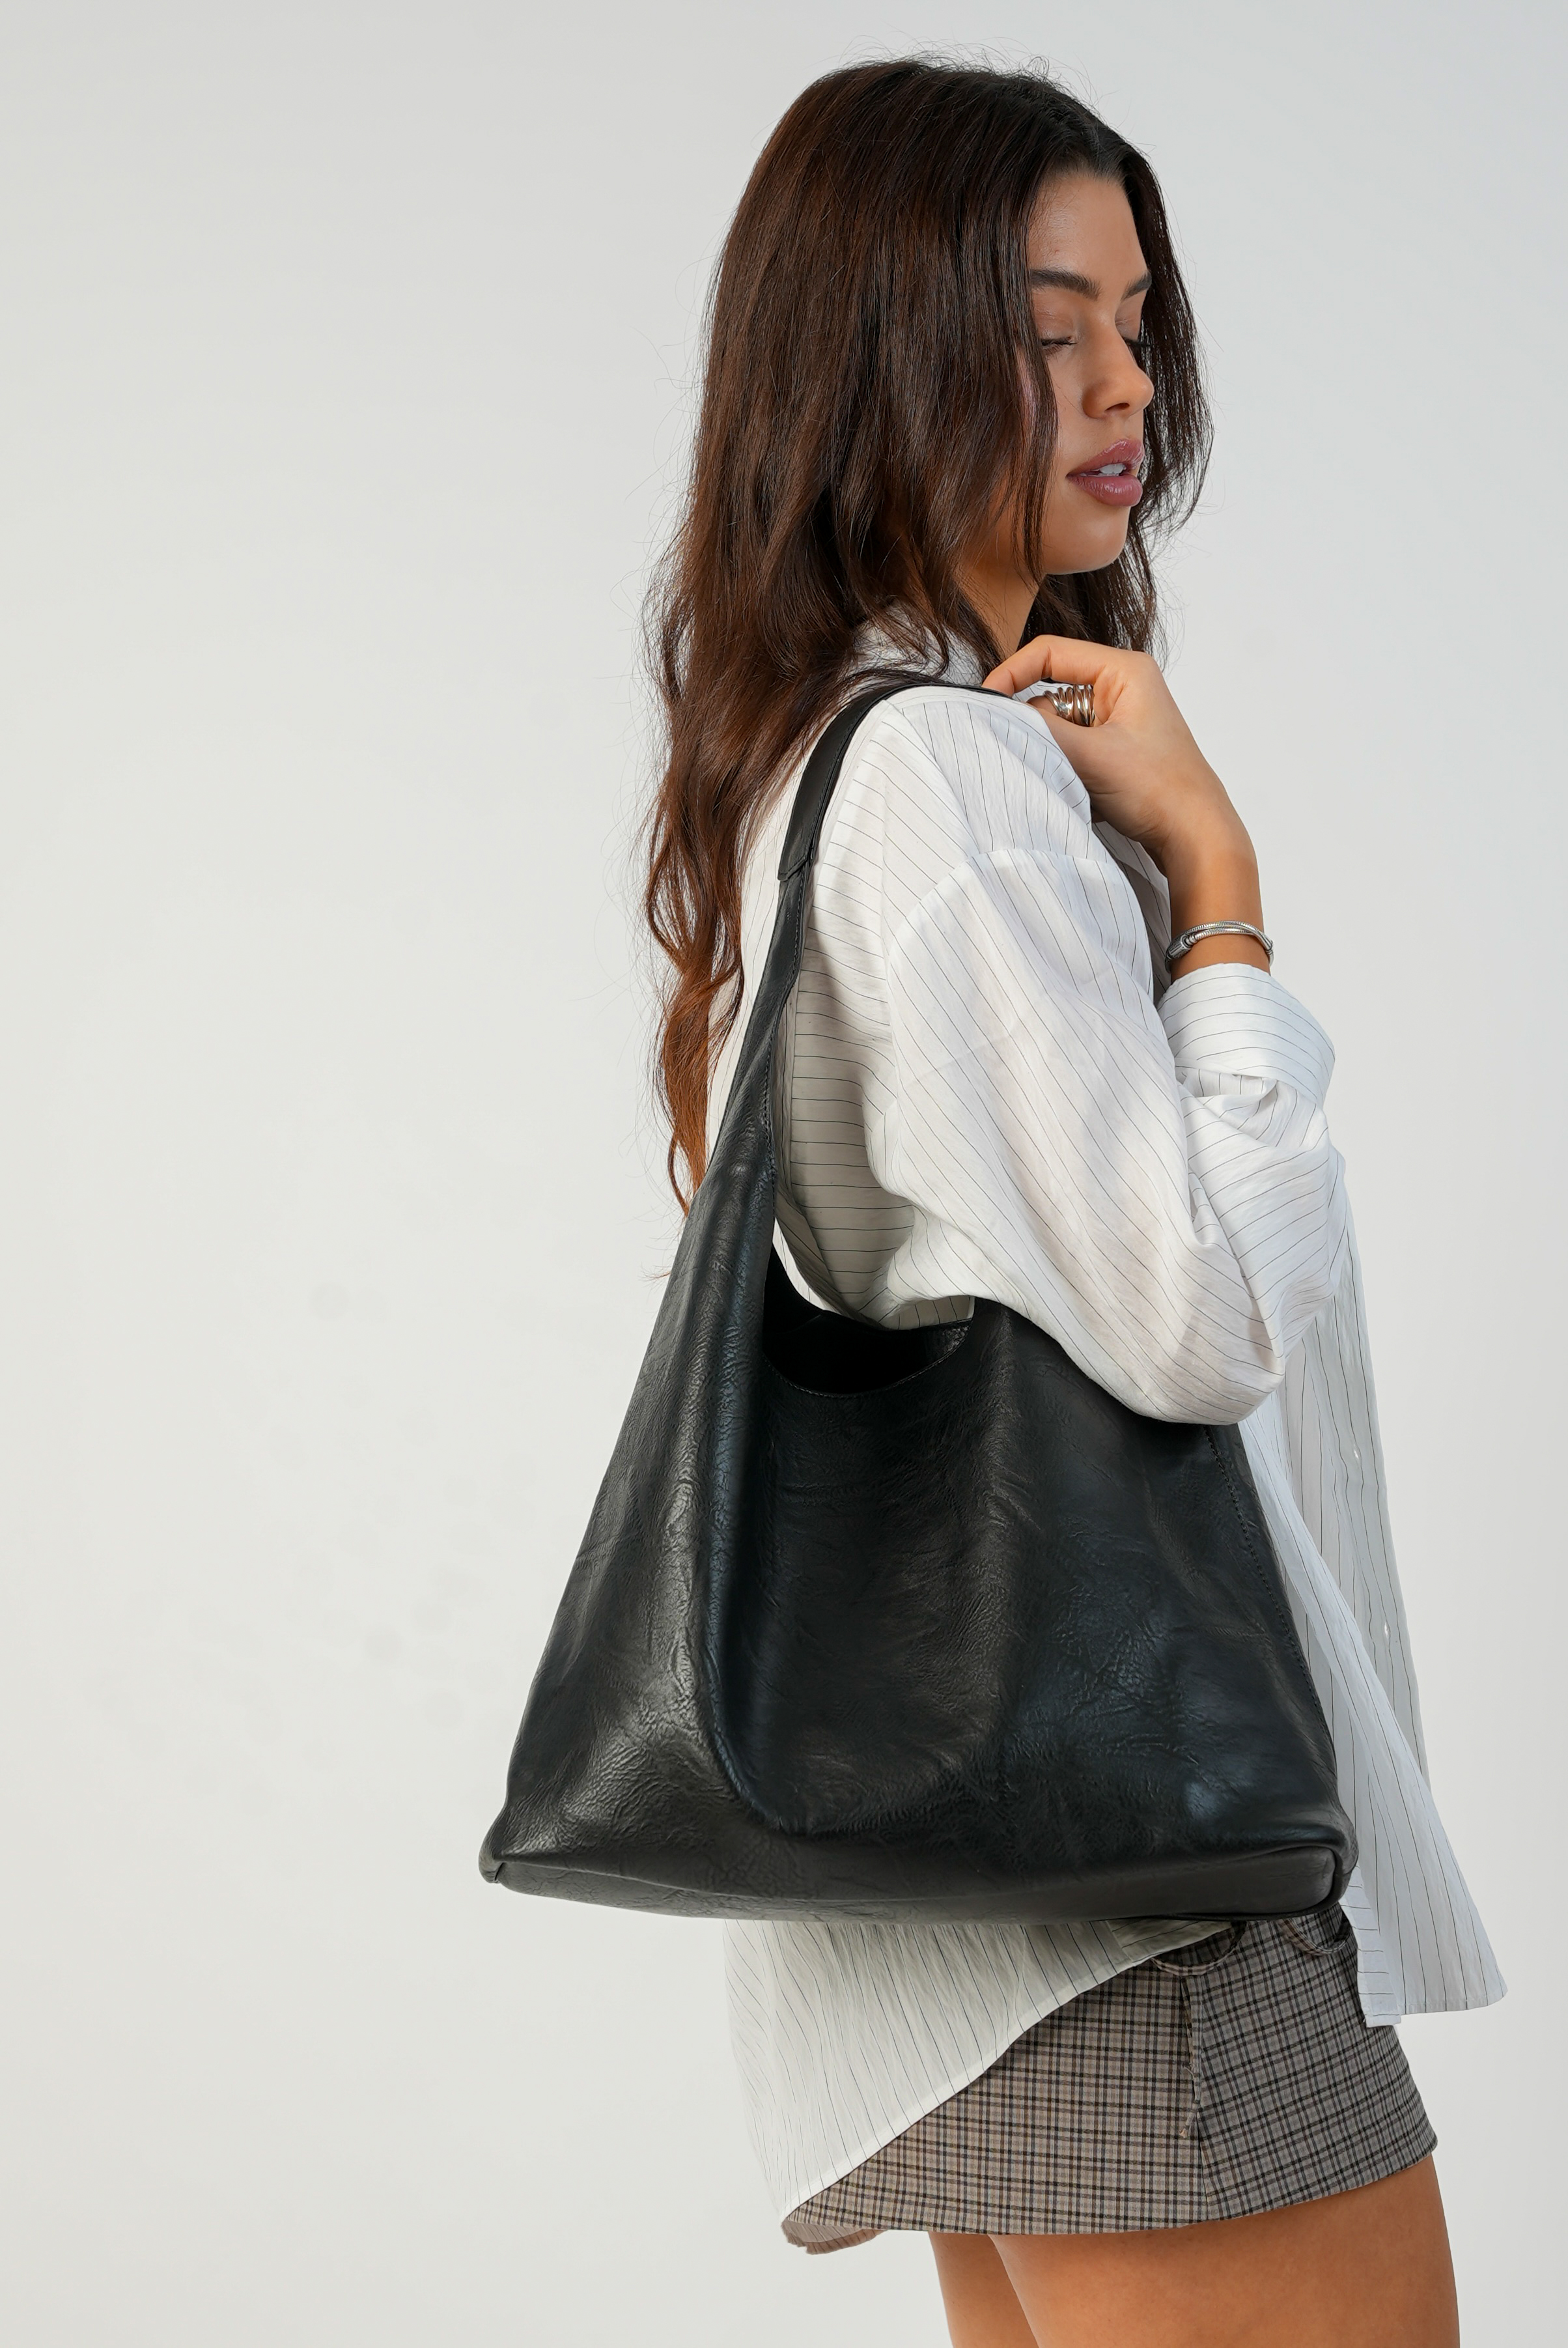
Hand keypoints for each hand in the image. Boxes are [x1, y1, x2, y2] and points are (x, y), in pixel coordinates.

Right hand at [984, 636, 1268, 975]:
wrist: (1197, 837)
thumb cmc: (1162, 791)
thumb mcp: (1090, 755)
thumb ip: (1041, 730)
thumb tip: (1001, 716)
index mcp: (1124, 670)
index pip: (1049, 653)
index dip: (1010, 674)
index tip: (985, 704)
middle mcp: (1122, 687)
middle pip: (1051, 689)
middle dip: (1035, 723)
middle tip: (1027, 752)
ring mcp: (1119, 719)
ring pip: (1059, 723)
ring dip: (1052, 750)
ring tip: (1068, 777)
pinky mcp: (1115, 749)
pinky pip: (1072, 746)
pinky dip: (1065, 765)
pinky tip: (1079, 789)